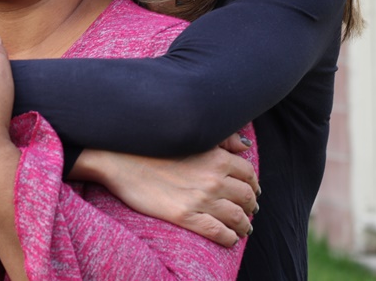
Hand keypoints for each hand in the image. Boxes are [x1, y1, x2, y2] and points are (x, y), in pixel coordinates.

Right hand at [73, 132, 257, 247]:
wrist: (122, 160)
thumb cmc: (153, 145)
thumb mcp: (192, 137)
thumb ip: (222, 139)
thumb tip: (245, 146)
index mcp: (216, 157)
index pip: (248, 174)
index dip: (253, 184)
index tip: (251, 190)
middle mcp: (214, 178)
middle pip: (246, 196)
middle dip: (251, 205)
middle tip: (250, 210)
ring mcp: (202, 199)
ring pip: (237, 217)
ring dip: (244, 224)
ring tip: (243, 228)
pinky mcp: (187, 217)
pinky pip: (219, 232)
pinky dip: (230, 237)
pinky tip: (230, 238)